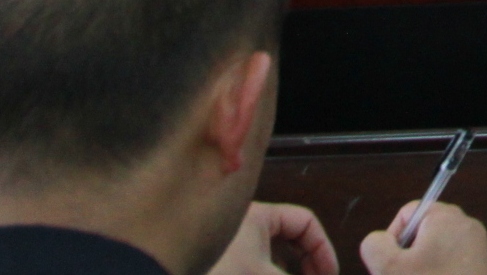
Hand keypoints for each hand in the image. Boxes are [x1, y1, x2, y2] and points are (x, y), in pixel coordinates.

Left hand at [204, 202, 336, 274]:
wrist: (163, 273)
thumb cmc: (216, 274)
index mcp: (257, 216)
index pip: (304, 223)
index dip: (323, 249)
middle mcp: (242, 227)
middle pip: (289, 240)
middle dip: (305, 264)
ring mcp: (228, 248)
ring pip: (269, 258)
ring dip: (284, 270)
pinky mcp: (218, 266)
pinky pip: (251, 268)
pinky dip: (265, 274)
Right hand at [362, 201, 486, 274]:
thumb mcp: (390, 268)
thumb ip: (375, 246)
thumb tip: (379, 240)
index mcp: (446, 216)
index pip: (408, 214)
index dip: (392, 238)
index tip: (391, 265)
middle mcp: (466, 226)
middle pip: (423, 235)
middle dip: (407, 259)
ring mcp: (479, 248)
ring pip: (438, 253)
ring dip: (422, 270)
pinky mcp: (484, 269)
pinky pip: (454, 266)